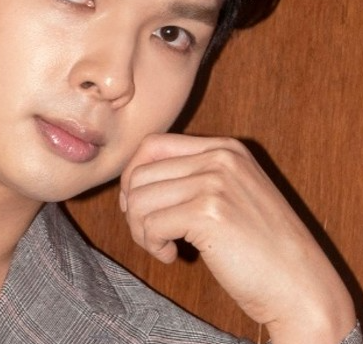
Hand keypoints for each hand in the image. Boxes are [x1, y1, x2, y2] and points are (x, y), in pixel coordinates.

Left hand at [119, 133, 355, 343]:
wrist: (302, 287)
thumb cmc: (262, 249)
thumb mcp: (230, 195)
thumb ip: (191, 177)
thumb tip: (132, 179)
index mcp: (225, 148)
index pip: (153, 146)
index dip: (134, 177)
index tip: (140, 208)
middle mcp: (220, 158)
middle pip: (140, 173)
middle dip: (135, 209)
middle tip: (152, 236)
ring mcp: (215, 183)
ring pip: (139, 200)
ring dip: (142, 230)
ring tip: (164, 247)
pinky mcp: (208, 213)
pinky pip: (150, 224)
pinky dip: (152, 245)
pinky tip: (173, 257)